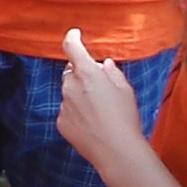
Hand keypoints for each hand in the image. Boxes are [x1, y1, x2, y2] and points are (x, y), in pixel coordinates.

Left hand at [57, 31, 151, 172]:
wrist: (116, 151)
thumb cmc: (125, 118)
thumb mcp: (125, 90)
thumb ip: (112, 73)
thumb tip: (104, 65)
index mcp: (88, 73)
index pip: (72, 47)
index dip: (72, 38)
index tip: (74, 35)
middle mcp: (70, 86)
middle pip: (72, 72)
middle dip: (83, 75)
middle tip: (101, 89)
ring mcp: (64, 104)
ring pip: (70, 92)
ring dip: (80, 95)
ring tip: (101, 112)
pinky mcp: (61, 121)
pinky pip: (68, 110)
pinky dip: (77, 113)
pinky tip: (93, 124)